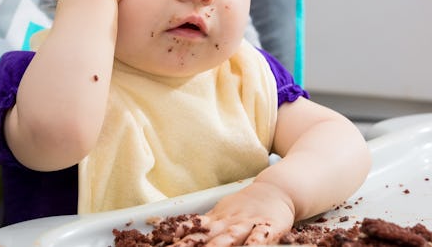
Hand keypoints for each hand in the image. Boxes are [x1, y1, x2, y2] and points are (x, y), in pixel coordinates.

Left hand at [173, 182, 294, 245]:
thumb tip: (172, 234)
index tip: (155, 244)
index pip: (188, 230)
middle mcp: (227, 223)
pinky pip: (259, 238)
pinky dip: (253, 245)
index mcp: (214, 221)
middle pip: (204, 238)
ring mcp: (246, 225)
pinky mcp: (267, 227)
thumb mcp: (219, 214)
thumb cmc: (244, 207)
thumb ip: (199, 227)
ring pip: (229, 238)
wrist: (275, 190)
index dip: (173, 239)